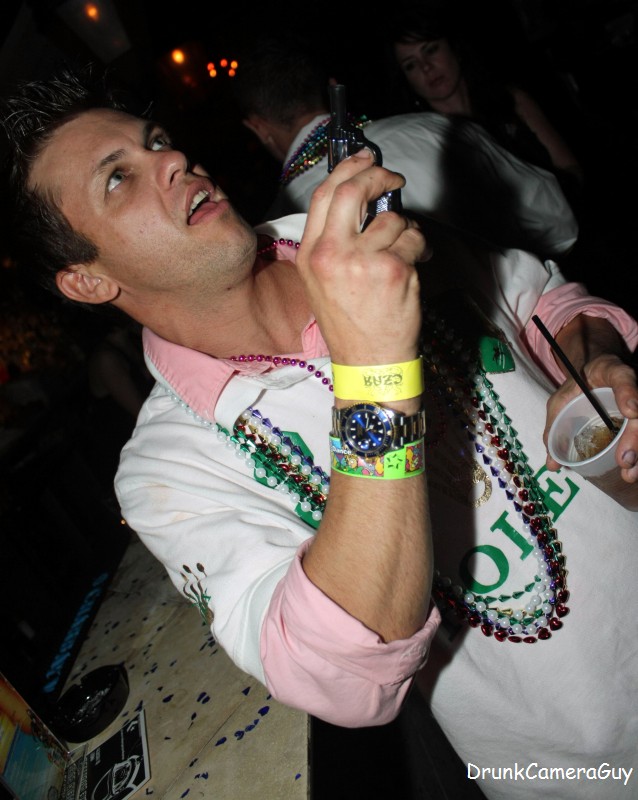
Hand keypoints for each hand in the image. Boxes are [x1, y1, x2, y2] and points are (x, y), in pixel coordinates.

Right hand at [295, 150, 428, 366]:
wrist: (368, 362)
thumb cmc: (349, 323)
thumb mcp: (323, 281)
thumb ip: (335, 240)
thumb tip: (364, 200)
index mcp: (310, 254)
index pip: (324, 195)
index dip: (347, 168)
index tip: (364, 157)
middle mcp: (331, 253)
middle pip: (353, 190)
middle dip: (378, 175)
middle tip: (394, 179)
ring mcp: (362, 261)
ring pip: (393, 220)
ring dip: (405, 232)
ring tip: (401, 257)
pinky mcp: (393, 269)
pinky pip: (414, 240)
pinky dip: (420, 250)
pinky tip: (411, 270)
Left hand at [543, 353, 637, 482]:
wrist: (592, 376)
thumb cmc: (577, 388)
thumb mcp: (562, 400)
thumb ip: (556, 426)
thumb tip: (552, 464)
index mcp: (612, 373)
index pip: (623, 377)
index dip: (629, 391)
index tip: (631, 411)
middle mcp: (632, 385)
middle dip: (635, 437)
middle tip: (625, 461)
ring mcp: (637, 400)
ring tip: (629, 474)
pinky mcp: (636, 415)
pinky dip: (637, 454)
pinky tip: (631, 472)